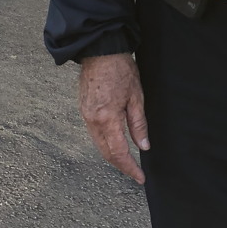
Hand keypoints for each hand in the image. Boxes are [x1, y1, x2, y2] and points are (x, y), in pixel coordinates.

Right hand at [78, 52, 149, 185]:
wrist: (100, 51)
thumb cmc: (120, 69)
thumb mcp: (136, 97)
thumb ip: (139, 124)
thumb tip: (143, 146)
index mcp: (107, 118)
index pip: (119, 152)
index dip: (130, 168)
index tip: (140, 177)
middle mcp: (92, 120)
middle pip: (105, 152)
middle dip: (120, 165)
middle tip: (135, 172)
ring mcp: (85, 114)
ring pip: (98, 144)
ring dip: (112, 155)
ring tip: (127, 161)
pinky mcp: (83, 108)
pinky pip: (93, 133)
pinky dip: (104, 143)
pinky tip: (114, 143)